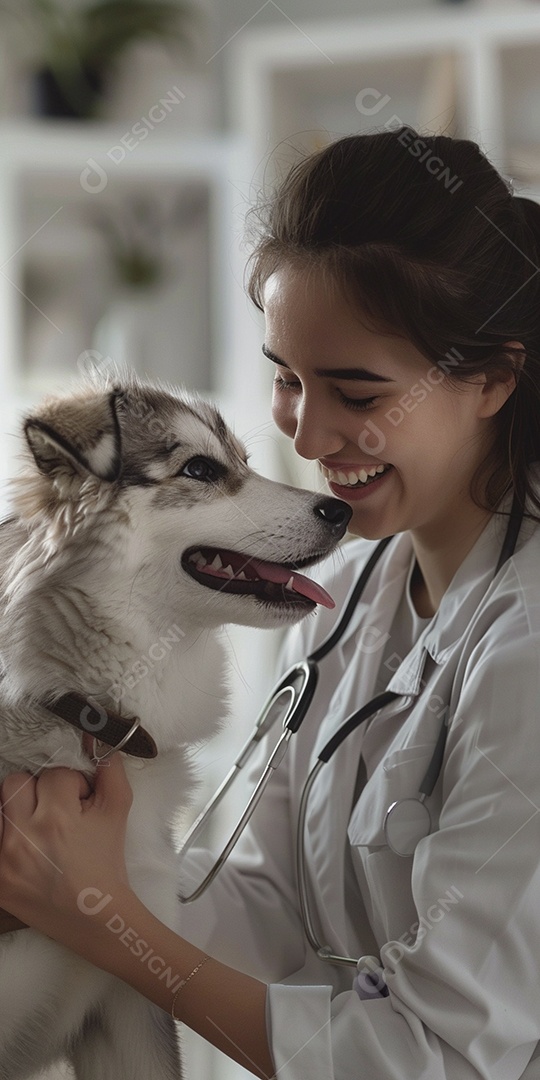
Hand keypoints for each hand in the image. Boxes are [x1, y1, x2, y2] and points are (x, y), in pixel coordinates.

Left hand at [0, 755, 132, 939]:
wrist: (95, 914)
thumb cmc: (107, 862)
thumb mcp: (118, 810)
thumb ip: (109, 768)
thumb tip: (96, 736)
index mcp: (58, 817)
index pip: (55, 773)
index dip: (72, 786)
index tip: (79, 805)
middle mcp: (25, 835)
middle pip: (16, 782)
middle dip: (38, 792)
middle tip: (54, 812)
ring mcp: (5, 858)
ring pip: (0, 804)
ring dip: (17, 810)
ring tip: (37, 828)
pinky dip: (8, 833)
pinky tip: (26, 845)